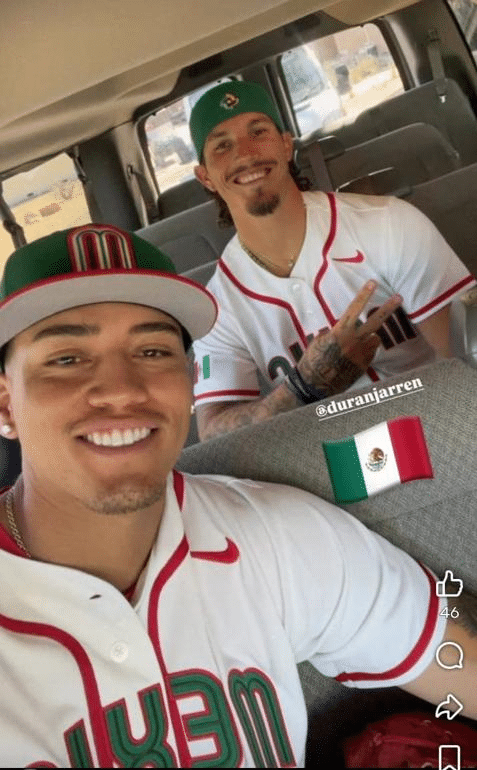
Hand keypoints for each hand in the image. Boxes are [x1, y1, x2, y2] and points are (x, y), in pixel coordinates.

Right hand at [297, 281, 401, 395]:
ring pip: (375, 338)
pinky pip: (371, 352)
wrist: (316, 384)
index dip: (363, 294)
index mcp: (341, 332)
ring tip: (356, 344)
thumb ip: (334, 332)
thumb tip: (341, 329)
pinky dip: (366, 351)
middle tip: (399, 297)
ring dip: (370, 337)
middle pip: (376, 321)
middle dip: (388, 308)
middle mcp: (354, 341)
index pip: (355, 308)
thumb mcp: (320, 341)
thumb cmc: (313, 360)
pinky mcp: (365, 365)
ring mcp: (362, 353)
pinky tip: (353, 357)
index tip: (373, 282)